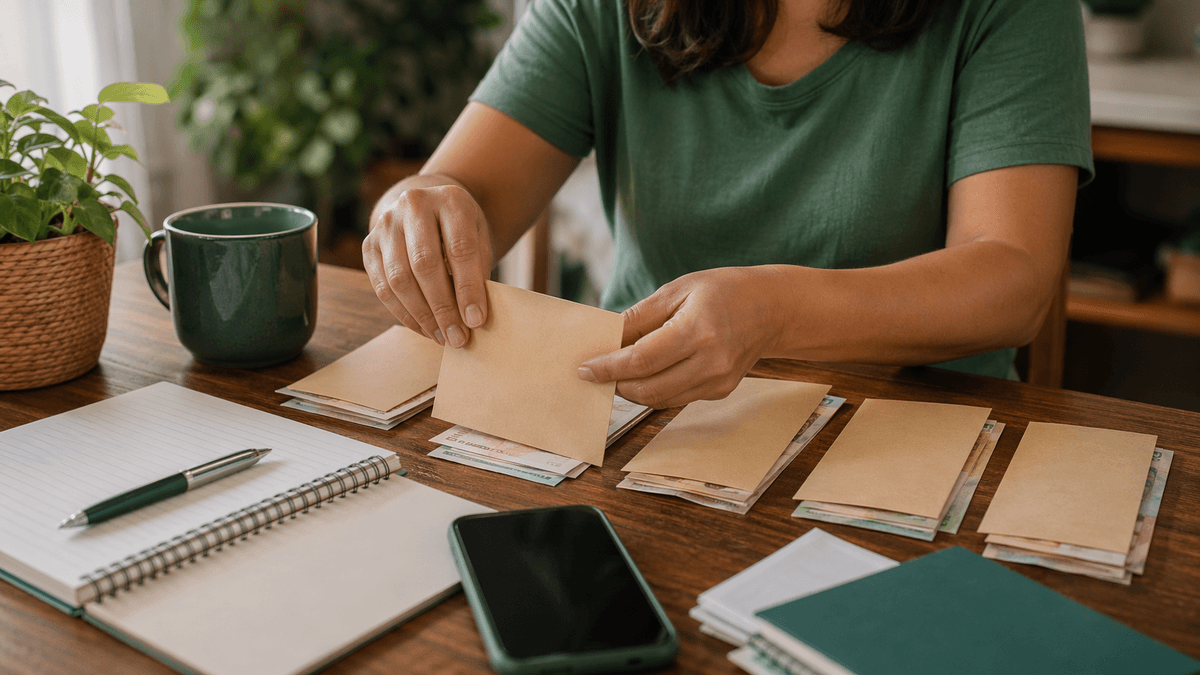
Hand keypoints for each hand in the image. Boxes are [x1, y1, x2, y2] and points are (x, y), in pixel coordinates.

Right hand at [362, 184, 492, 347]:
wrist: (426, 207)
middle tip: (458, 338)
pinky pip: (383, 287)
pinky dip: (404, 314)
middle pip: (425, 264)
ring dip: (422, 315)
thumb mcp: (480, 238)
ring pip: (399, 278)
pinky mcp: (369, 244)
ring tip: (442, 337)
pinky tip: (423, 328)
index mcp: (450, 200)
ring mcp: (386, 224)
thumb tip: (473, 317)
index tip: (476, 321)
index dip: (468, 288)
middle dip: (443, 308)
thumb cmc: (459, 230)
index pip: (460, 248)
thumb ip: (478, 270)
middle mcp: (413, 205)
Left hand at [578, 267, 787, 407]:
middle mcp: (710, 362)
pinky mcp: (720, 391)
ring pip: (660, 399)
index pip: (641, 359)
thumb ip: (639, 317)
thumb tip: (606, 338)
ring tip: (616, 373)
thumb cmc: (722, 291)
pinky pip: (676, 398)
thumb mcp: (678, 290)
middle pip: (648, 388)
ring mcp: (718, 381)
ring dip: (632, 390)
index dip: (608, 367)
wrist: (772, 308)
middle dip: (615, 384)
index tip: (585, 369)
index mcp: (697, 330)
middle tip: (596, 372)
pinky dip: (654, 389)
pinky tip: (644, 374)